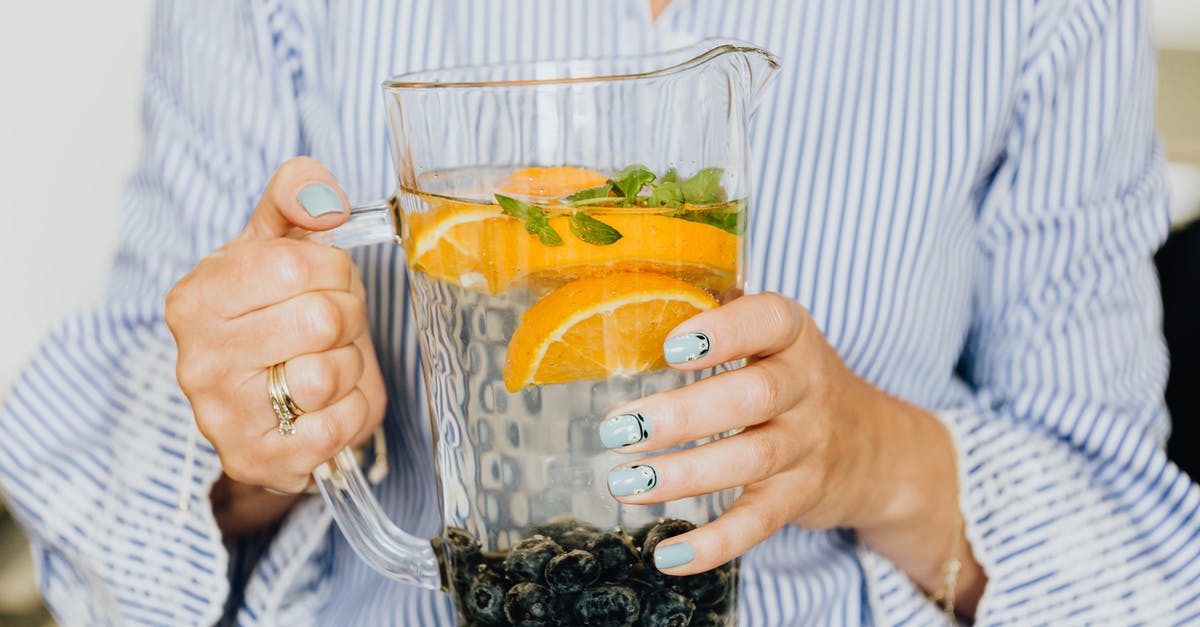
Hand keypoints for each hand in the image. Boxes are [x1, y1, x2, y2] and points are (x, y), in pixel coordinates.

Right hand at [166, 157, 386, 503]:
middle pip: (321, 320)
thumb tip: (324, 197)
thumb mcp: (277, 243)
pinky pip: (338, 429)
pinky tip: (331, 403)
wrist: (264, 395)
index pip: (297, 265)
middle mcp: (197, 360)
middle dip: (348, 316)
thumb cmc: (273, 312)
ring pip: (328, 376)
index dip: (334, 270)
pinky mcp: (256, 462)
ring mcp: (222, 418)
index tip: (328, 279)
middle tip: (334, 324)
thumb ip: (296, 197)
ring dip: (350, 365)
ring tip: (328, 361)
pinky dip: (353, 411)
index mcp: (196, 298)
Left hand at [601, 293, 984, 613]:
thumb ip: (719, 317)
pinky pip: (759, 524)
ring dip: (682, 475)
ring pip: (750, 460)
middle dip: (683, 415)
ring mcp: (806, 446)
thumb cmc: (792, 379)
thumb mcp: (772, 340)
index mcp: (793, 337)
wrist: (874, 448)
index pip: (768, 321)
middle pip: (753, 397)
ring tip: (624, 483)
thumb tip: (630, 307)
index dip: (724, 331)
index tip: (672, 347)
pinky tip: (668, 555)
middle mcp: (806, 388)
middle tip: (618, 428)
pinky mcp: (797, 498)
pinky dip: (715, 544)